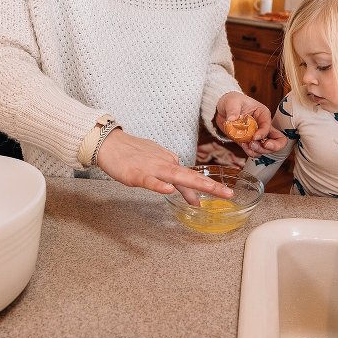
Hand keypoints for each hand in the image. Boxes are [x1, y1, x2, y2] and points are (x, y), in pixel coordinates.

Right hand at [96, 129, 232, 203]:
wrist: (110, 143)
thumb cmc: (131, 153)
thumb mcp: (154, 163)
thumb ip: (168, 176)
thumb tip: (180, 189)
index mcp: (170, 162)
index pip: (191, 177)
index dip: (207, 187)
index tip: (224, 194)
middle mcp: (165, 164)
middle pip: (191, 176)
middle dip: (211, 186)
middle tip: (228, 194)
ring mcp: (152, 168)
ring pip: (176, 177)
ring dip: (193, 185)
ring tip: (209, 192)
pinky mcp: (137, 174)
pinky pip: (150, 181)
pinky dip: (160, 185)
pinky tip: (168, 191)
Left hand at [215, 92, 287, 156]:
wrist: (223, 109)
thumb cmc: (232, 101)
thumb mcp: (232, 102)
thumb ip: (233, 110)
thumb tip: (232, 119)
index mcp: (263, 114)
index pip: (268, 127)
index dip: (263, 134)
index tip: (253, 137)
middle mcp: (263, 126)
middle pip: (278, 140)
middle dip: (272, 147)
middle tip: (259, 146)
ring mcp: (258, 135)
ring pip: (267, 149)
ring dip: (258, 151)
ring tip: (247, 145)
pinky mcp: (250, 142)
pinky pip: (255, 151)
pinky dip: (250, 152)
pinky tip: (243, 145)